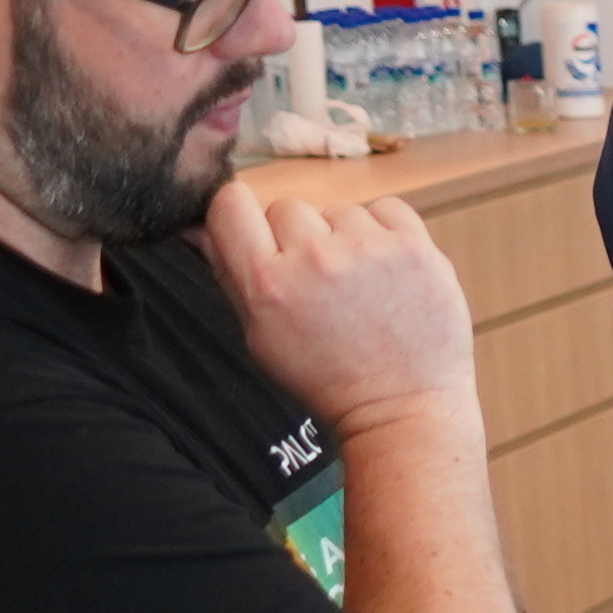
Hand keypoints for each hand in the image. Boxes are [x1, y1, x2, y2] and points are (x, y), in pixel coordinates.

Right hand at [203, 177, 475, 433]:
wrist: (403, 408)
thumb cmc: (329, 377)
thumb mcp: (261, 336)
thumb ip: (229, 274)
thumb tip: (197, 226)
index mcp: (268, 283)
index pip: (230, 204)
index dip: (239, 215)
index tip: (257, 235)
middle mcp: (315, 258)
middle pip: (286, 208)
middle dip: (298, 239)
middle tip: (321, 283)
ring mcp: (368, 249)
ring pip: (339, 210)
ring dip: (345, 238)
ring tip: (362, 286)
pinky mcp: (414, 247)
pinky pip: (386, 209)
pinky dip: (386, 232)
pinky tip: (388, 271)